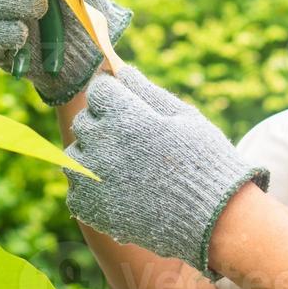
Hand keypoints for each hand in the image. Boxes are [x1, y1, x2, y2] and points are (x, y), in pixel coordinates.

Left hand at [61, 65, 269, 277]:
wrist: (213, 218)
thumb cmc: (204, 161)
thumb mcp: (183, 116)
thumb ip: (146, 91)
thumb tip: (119, 70)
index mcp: (126, 118)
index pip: (99, 89)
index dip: (114, 93)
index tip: (126, 103)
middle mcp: (103, 146)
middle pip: (84, 121)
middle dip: (103, 123)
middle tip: (131, 139)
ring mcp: (93, 180)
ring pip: (74, 154)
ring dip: (93, 155)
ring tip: (124, 167)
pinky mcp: (90, 208)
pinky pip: (76, 188)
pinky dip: (92, 187)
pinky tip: (119, 190)